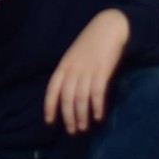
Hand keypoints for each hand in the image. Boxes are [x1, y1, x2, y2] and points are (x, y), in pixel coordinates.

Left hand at [44, 9, 129, 134]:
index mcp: (63, 65)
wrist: (108, 28)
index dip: (50, 106)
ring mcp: (87, 70)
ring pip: (81, 99)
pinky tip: (98, 116)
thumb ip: (69, 72)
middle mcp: (73, 69)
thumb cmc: (90, 44)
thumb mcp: (74, 56)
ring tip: (84, 127)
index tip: (50, 121)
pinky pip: (97, 93)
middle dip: (68, 116)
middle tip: (72, 130)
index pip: (52, 89)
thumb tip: (67, 95)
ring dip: (82, 115)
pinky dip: (97, 107)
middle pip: (67, 98)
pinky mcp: (102, 71)